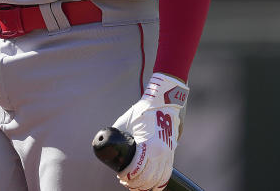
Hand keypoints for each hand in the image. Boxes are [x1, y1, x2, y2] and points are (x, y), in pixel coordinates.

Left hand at [112, 73, 188, 190]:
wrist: (166, 98)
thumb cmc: (144, 109)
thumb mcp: (126, 121)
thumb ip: (117, 134)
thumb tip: (107, 145)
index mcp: (149, 144)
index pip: (138, 170)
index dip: (129, 177)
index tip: (121, 177)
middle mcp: (161, 151)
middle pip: (149, 177)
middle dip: (137, 183)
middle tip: (126, 182)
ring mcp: (169, 151)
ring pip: (160, 177)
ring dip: (148, 184)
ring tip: (137, 185)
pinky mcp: (173, 150)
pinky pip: (167, 170)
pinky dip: (160, 180)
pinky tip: (153, 184)